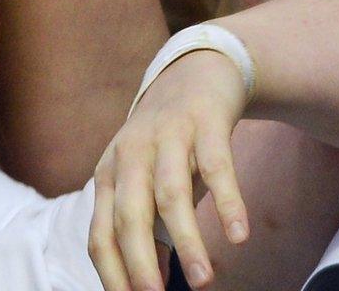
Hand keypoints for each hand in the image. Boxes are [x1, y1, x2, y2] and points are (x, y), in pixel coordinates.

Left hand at [89, 50, 249, 290]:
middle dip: (140, 264)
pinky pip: (217, 167)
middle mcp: (131, 154)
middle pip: (129, 218)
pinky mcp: (207, 122)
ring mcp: (169, 136)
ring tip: (204, 279)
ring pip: (171, 196)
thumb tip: (151, 276)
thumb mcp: (146, 176)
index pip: (100, 234)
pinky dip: (227, 203)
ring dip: (187, 242)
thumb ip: (146, 222)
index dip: (112, 272)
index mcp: (109, 174)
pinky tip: (239, 234)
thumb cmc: (171, 138)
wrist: (200, 70)